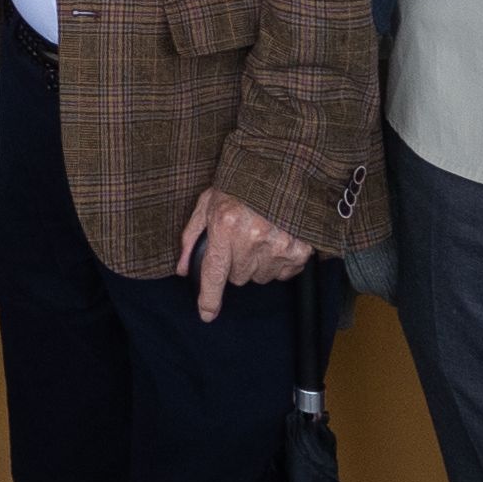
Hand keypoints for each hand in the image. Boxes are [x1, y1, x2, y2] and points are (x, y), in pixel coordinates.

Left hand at [177, 186, 310, 321]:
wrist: (283, 168)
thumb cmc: (242, 183)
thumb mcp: (209, 202)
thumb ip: (193, 237)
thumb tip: (182, 269)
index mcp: (226, 226)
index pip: (214, 273)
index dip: (209, 298)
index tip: (206, 313)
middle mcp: (252, 239)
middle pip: (238, 276)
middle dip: (236, 263)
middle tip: (241, 239)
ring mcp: (278, 246)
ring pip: (260, 276)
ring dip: (258, 263)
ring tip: (261, 235)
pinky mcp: (299, 250)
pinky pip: (284, 273)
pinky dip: (280, 262)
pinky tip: (278, 239)